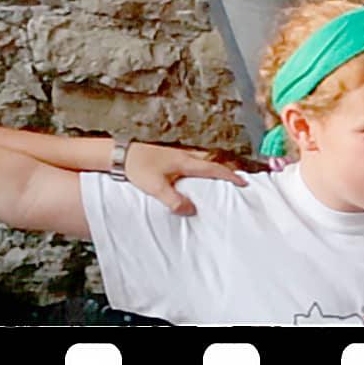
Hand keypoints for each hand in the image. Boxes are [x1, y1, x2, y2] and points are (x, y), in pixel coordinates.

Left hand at [123, 142, 248, 215]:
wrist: (120, 154)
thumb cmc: (137, 168)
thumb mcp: (155, 187)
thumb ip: (173, 200)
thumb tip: (191, 210)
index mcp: (185, 162)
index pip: (213, 168)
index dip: (229, 175)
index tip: (243, 181)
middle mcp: (184, 155)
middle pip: (212, 160)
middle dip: (226, 169)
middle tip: (238, 178)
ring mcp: (177, 154)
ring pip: (203, 159)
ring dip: (215, 166)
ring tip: (222, 177)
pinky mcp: (170, 156)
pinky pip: (194, 160)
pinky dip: (203, 166)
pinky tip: (197, 175)